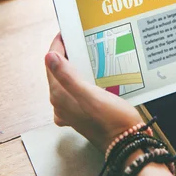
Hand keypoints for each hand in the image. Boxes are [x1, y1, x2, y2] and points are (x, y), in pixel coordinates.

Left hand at [45, 34, 142, 151]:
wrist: (127, 143)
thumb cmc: (111, 120)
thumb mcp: (90, 95)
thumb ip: (68, 76)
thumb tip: (49, 56)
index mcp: (60, 96)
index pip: (51, 63)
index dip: (57, 45)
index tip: (66, 32)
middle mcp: (61, 103)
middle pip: (57, 72)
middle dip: (65, 54)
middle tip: (78, 38)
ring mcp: (70, 110)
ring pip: (66, 81)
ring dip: (73, 65)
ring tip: (86, 51)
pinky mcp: (81, 113)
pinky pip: (75, 90)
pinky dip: (80, 79)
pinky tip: (92, 75)